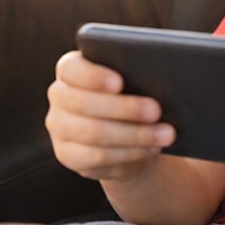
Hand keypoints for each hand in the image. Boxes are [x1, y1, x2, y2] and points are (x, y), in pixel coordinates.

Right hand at [45, 51, 175, 181]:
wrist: (127, 136)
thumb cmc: (134, 94)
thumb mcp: (135, 80)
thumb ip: (137, 73)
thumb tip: (160, 76)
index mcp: (71, 69)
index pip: (71, 69)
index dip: (93, 76)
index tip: (120, 82)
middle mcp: (59, 96)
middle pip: (84, 103)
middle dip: (124, 108)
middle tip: (157, 110)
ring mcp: (59, 127)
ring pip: (93, 132)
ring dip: (134, 134)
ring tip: (165, 134)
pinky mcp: (67, 155)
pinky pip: (97, 156)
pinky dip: (129, 152)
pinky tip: (151, 148)